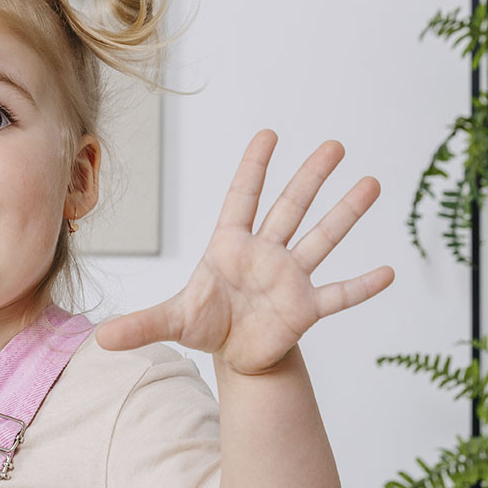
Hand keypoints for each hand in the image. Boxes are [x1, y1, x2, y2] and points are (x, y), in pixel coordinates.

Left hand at [96, 130, 394, 373]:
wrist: (236, 354)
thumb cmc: (207, 324)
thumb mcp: (172, 321)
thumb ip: (140, 325)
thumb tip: (99, 338)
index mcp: (230, 247)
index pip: (242, 199)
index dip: (253, 169)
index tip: (268, 134)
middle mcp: (265, 254)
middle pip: (290, 208)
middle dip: (310, 178)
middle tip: (334, 145)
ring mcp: (290, 278)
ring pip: (320, 239)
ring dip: (345, 214)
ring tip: (371, 183)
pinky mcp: (306, 308)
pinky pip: (338, 294)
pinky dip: (361, 286)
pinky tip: (388, 271)